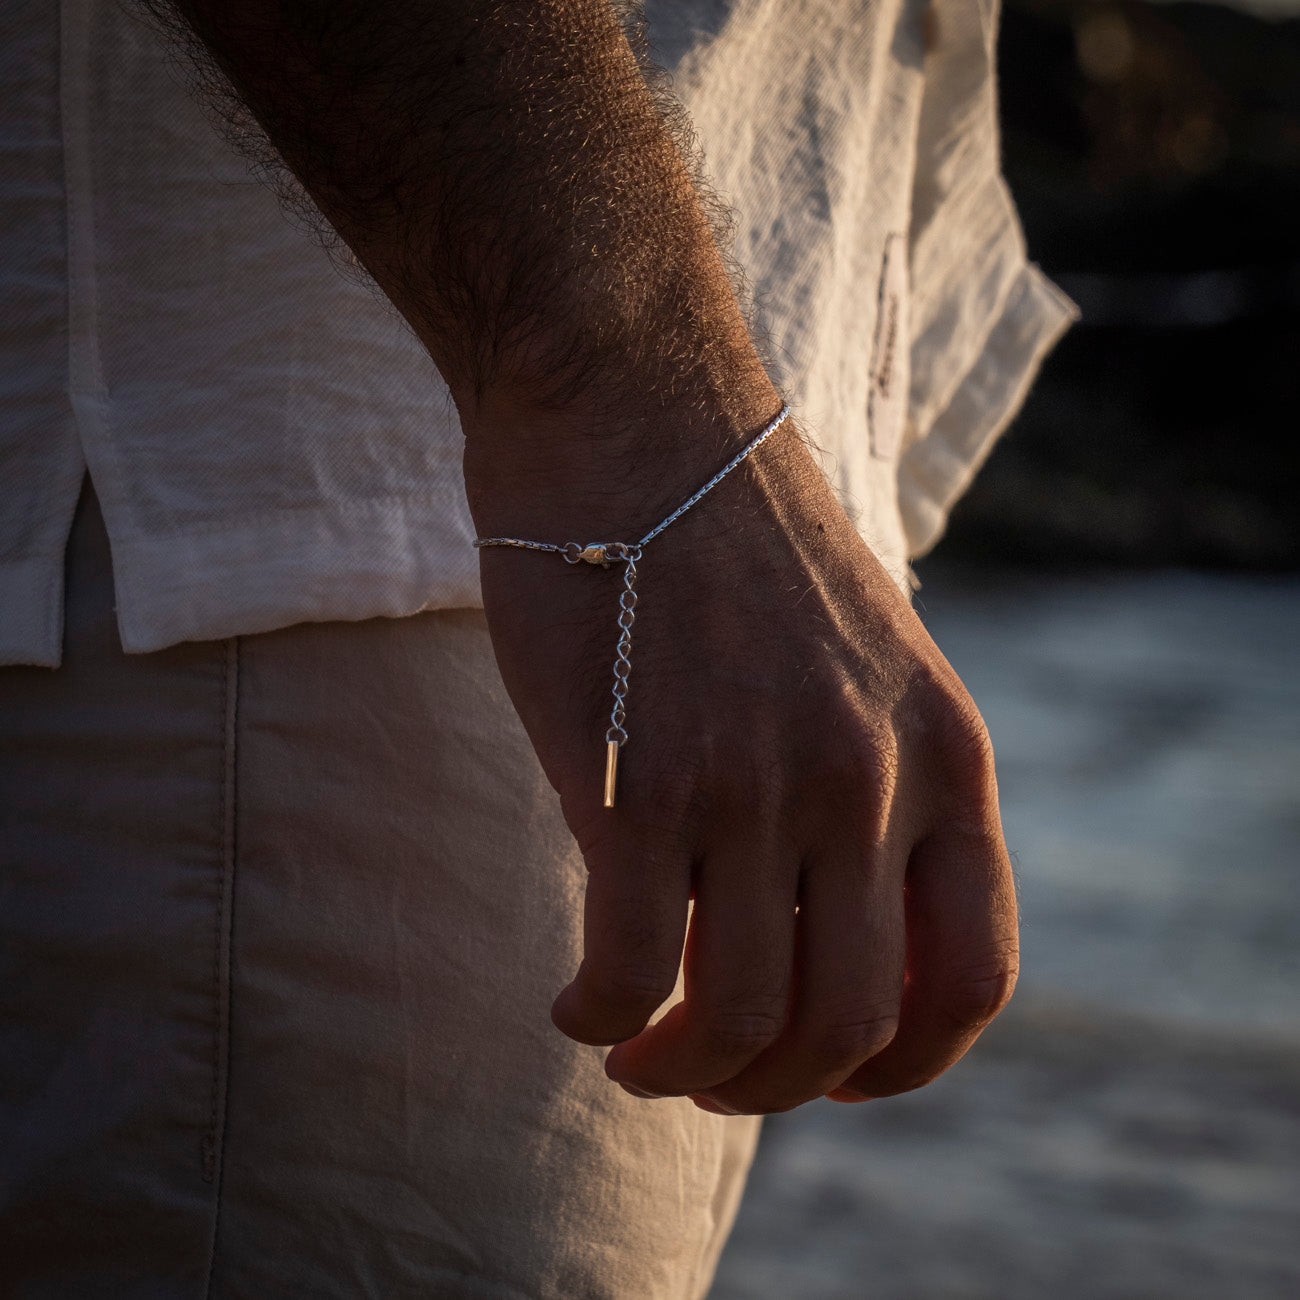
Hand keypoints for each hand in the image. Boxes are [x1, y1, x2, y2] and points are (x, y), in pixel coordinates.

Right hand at [469, 416, 1017, 1114]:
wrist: (633, 410)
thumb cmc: (730, 530)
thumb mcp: (862, 654)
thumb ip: (870, 778)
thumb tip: (816, 914)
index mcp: (945, 751)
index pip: (976, 974)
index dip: (911, 1066)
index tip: (838, 1077)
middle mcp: (866, 780)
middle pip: (849, 1024)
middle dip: (776, 1089)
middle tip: (708, 1075)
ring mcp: (755, 785)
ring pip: (737, 1020)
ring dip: (681, 1075)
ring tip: (635, 1054)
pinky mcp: (638, 781)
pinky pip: (625, 973)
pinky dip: (596, 1019)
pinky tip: (573, 1006)